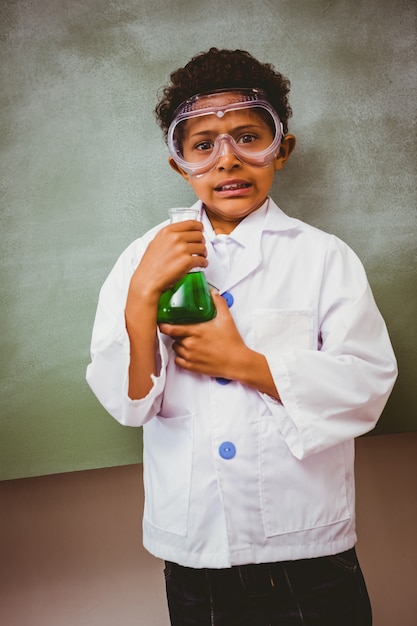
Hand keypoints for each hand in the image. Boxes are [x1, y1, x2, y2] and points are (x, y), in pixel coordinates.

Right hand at [132, 220, 207, 298]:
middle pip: (199, 235)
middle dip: (201, 242)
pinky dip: (204, 263)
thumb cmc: (150, 266)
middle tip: (200, 247)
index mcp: (167, 231)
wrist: (147, 281)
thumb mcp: (155, 243)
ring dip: (203, 253)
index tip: (201, 230)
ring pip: (202, 247)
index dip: (199, 227)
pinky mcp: (187, 261)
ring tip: (200, 257)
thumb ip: (168, 237)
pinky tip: (201, 264)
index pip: (190, 223)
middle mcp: (175, 238)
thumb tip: (179, 235)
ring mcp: (182, 249)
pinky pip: (202, 260)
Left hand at [160, 291, 279, 398]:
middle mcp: (190, 344)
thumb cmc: (232, 342)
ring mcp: (190, 356)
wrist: (236, 362)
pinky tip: (187, 353)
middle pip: (173, 337)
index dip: (163, 325)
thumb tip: (213, 293)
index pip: (171, 328)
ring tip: (188, 341)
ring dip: (178, 345)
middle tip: (183, 331)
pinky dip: (180, 357)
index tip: (161, 323)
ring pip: (175, 348)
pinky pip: (177, 361)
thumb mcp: (226, 319)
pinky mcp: (191, 366)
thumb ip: (218, 303)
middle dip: (176, 334)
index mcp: (196, 331)